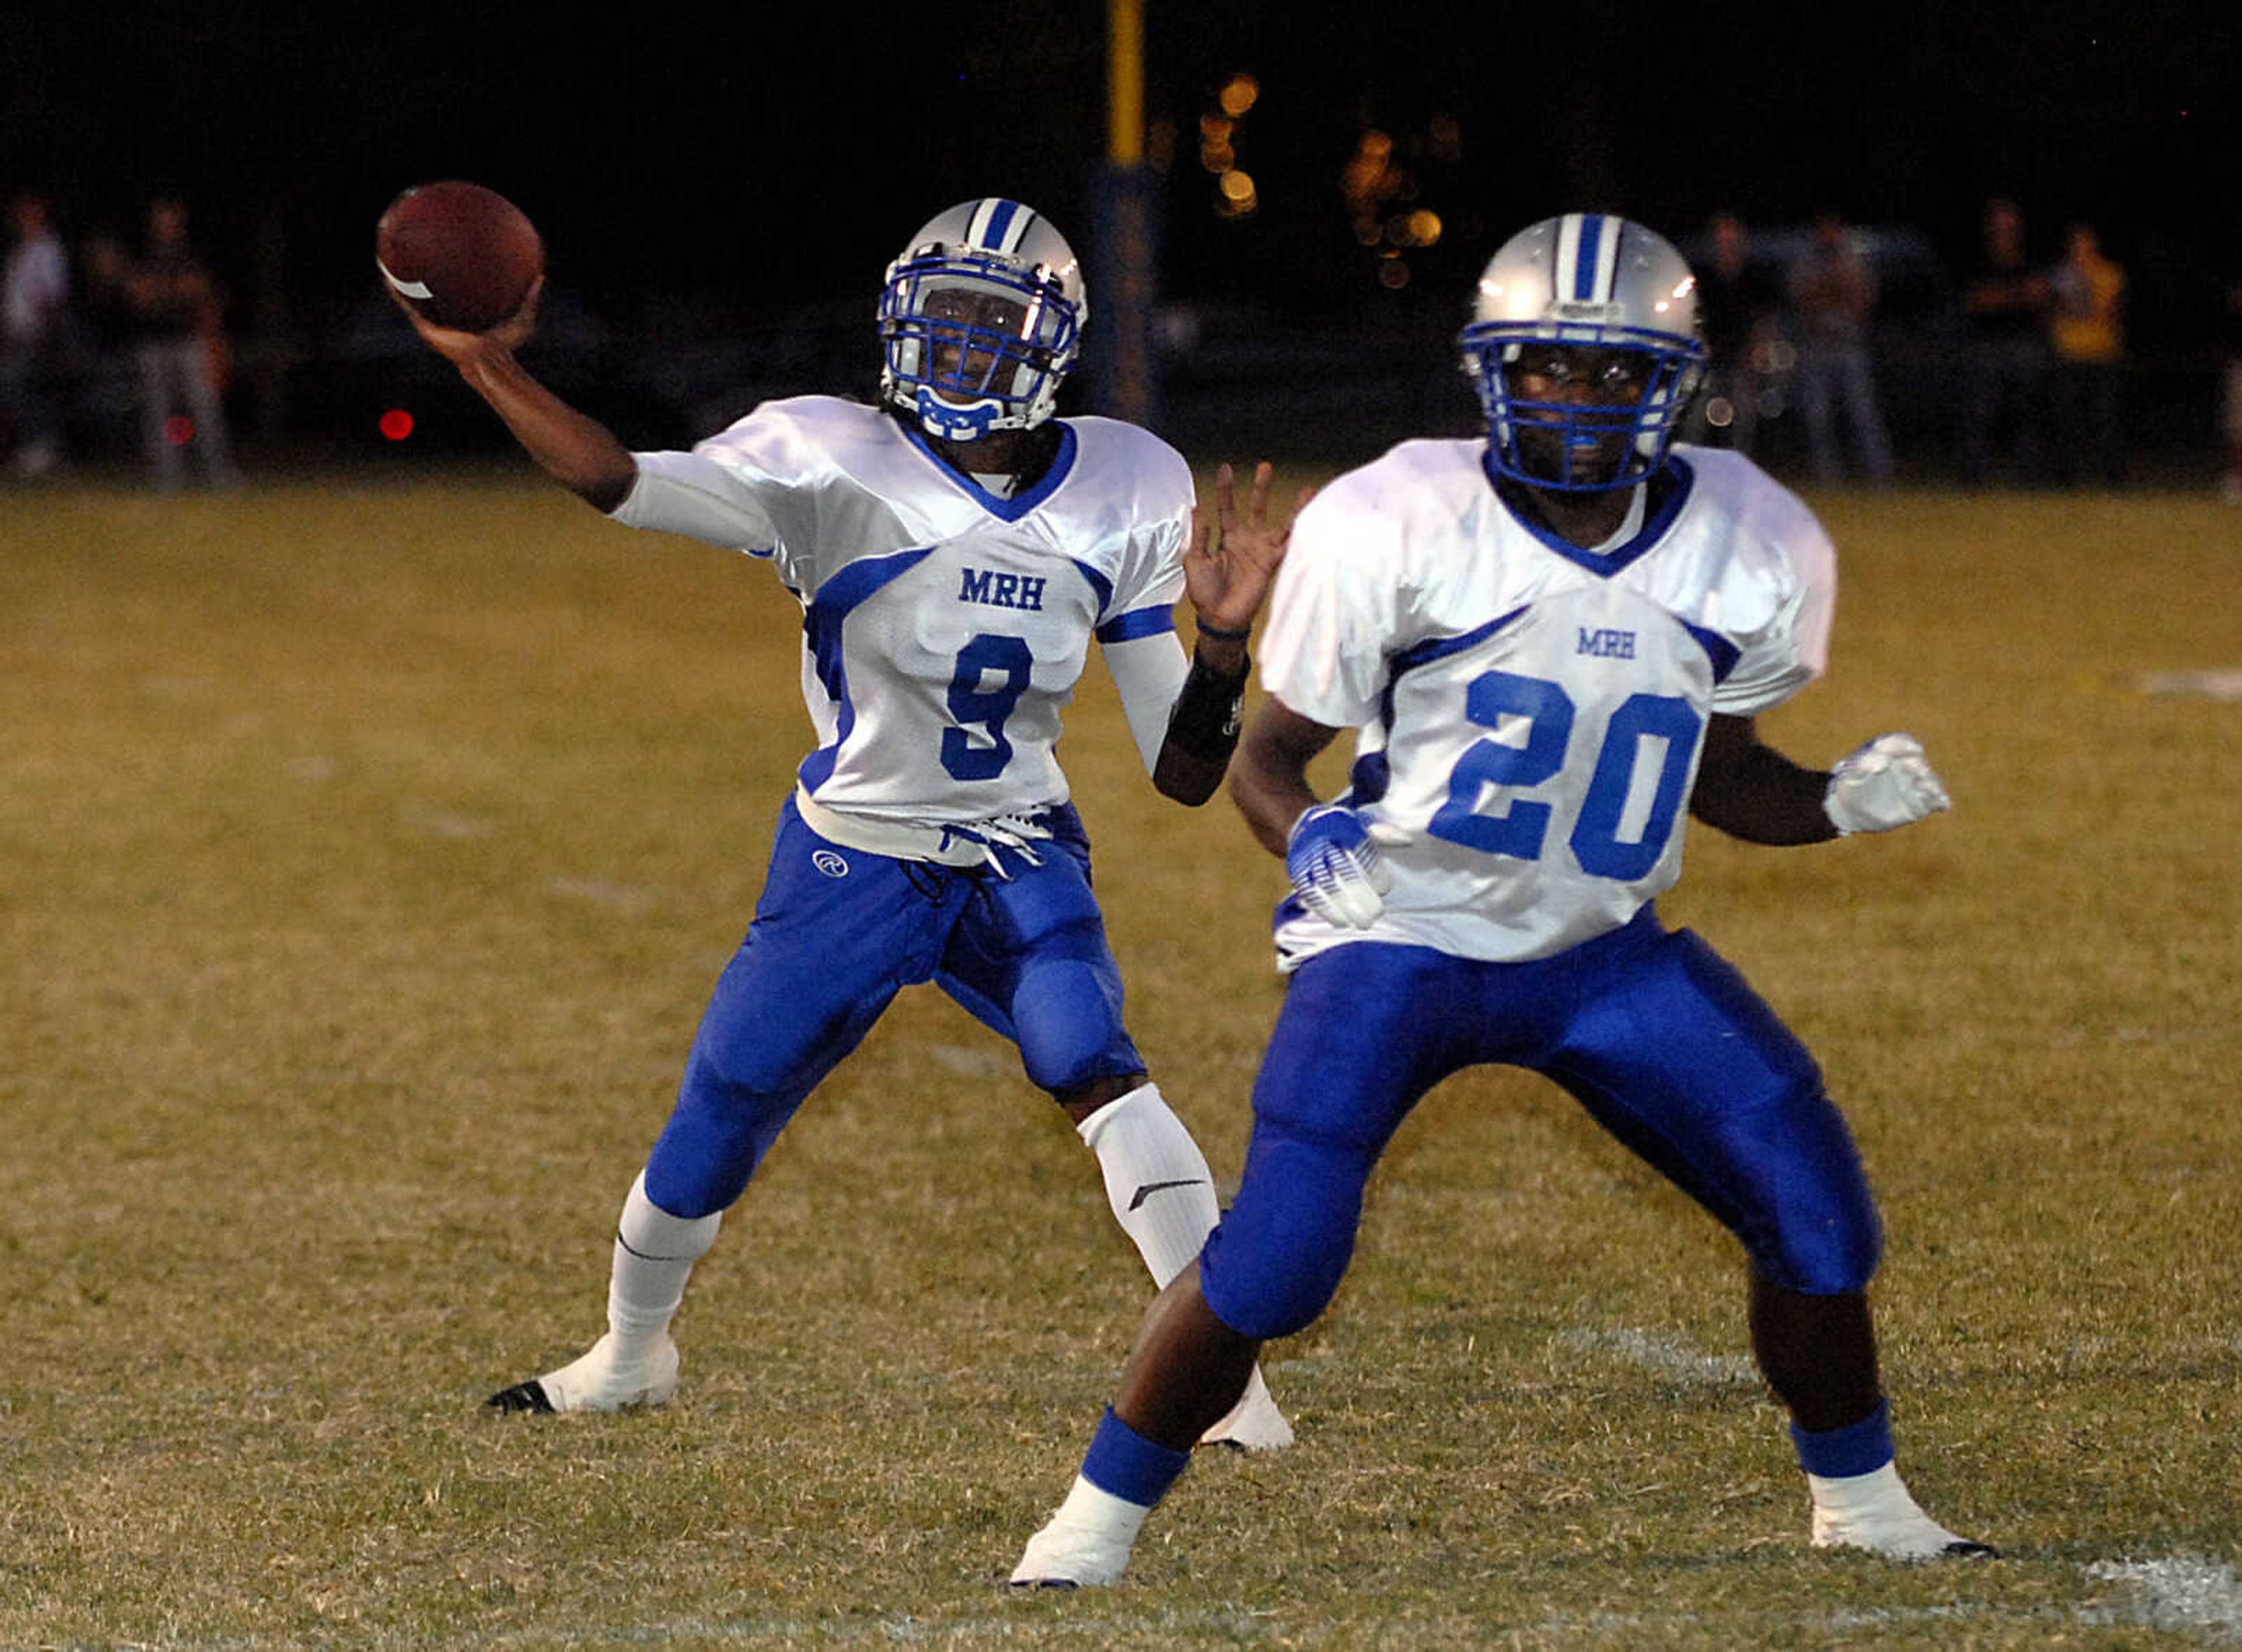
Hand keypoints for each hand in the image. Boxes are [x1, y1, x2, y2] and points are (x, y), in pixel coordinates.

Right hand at [387, 275, 542, 366]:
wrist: (489, 363)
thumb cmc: (506, 346)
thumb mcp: (522, 318)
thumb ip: (530, 298)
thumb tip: (541, 276)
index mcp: (462, 318)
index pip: (450, 296)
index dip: (443, 280)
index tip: (439, 260)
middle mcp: (445, 321)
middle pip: (427, 296)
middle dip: (416, 278)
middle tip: (409, 255)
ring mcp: (433, 326)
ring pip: (410, 300)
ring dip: (398, 282)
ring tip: (387, 261)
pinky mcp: (426, 329)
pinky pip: (407, 306)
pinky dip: (396, 291)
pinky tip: (387, 275)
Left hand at [1186, 461, 1311, 642]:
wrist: (1219, 618)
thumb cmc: (1205, 593)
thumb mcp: (1195, 560)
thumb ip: (1199, 535)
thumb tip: (1198, 509)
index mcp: (1227, 538)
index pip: (1227, 508)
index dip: (1226, 489)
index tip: (1226, 468)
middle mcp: (1247, 541)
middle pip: (1257, 508)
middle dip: (1261, 488)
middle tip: (1265, 466)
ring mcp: (1262, 552)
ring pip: (1281, 525)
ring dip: (1295, 510)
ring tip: (1308, 492)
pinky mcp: (1272, 564)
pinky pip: (1289, 546)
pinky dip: (1300, 534)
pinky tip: (1311, 521)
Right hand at [1285, 804, 1393, 928]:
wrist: (1302, 826)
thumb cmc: (1342, 828)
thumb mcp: (1363, 823)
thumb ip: (1385, 833)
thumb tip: (1408, 841)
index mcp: (1341, 826)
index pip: (1359, 850)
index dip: (1373, 871)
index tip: (1385, 888)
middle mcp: (1322, 842)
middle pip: (1343, 871)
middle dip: (1361, 894)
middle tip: (1378, 912)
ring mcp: (1307, 859)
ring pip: (1327, 886)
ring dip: (1346, 908)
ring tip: (1364, 923)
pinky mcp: (1297, 874)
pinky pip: (1311, 895)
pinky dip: (1326, 911)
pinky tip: (1342, 923)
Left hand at [1824, 733, 1950, 834]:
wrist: (1849, 810)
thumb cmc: (1850, 786)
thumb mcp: (1850, 773)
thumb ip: (1864, 763)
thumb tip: (1882, 761)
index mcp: (1890, 752)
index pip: (1902, 743)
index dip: (1907, 745)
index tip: (1913, 749)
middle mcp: (1906, 766)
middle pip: (1918, 762)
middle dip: (1918, 766)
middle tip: (1915, 770)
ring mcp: (1915, 784)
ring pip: (1930, 781)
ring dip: (1932, 784)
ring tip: (1926, 787)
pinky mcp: (1920, 804)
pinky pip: (1935, 801)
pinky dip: (1941, 801)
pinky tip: (1944, 804)